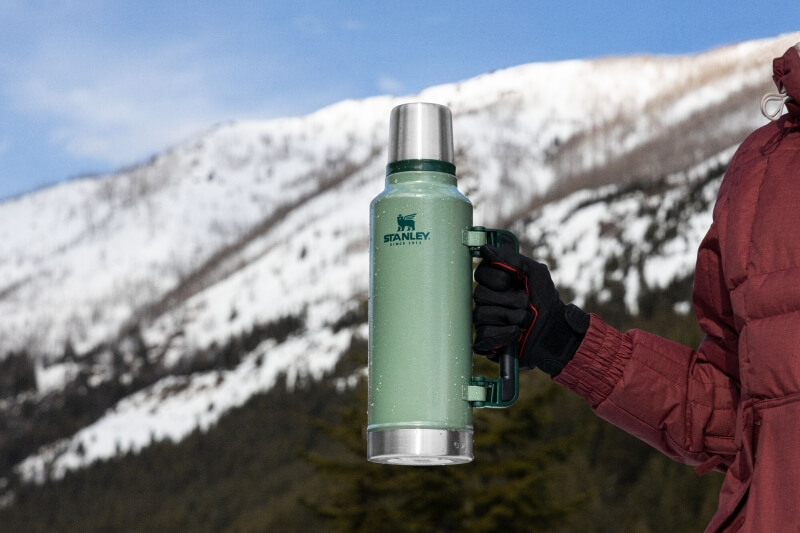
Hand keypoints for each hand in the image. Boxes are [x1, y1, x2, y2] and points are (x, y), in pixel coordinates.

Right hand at [473, 244, 588, 375]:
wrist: (556, 330)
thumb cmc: (546, 300)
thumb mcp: (535, 272)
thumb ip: (511, 259)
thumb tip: (485, 249)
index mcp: (495, 282)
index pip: (480, 273)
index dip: (497, 277)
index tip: (513, 280)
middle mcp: (486, 301)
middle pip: (479, 294)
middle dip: (508, 299)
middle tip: (525, 303)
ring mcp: (485, 321)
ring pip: (481, 315)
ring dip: (510, 316)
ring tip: (525, 319)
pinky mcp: (487, 342)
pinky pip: (482, 336)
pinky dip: (503, 334)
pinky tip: (517, 332)